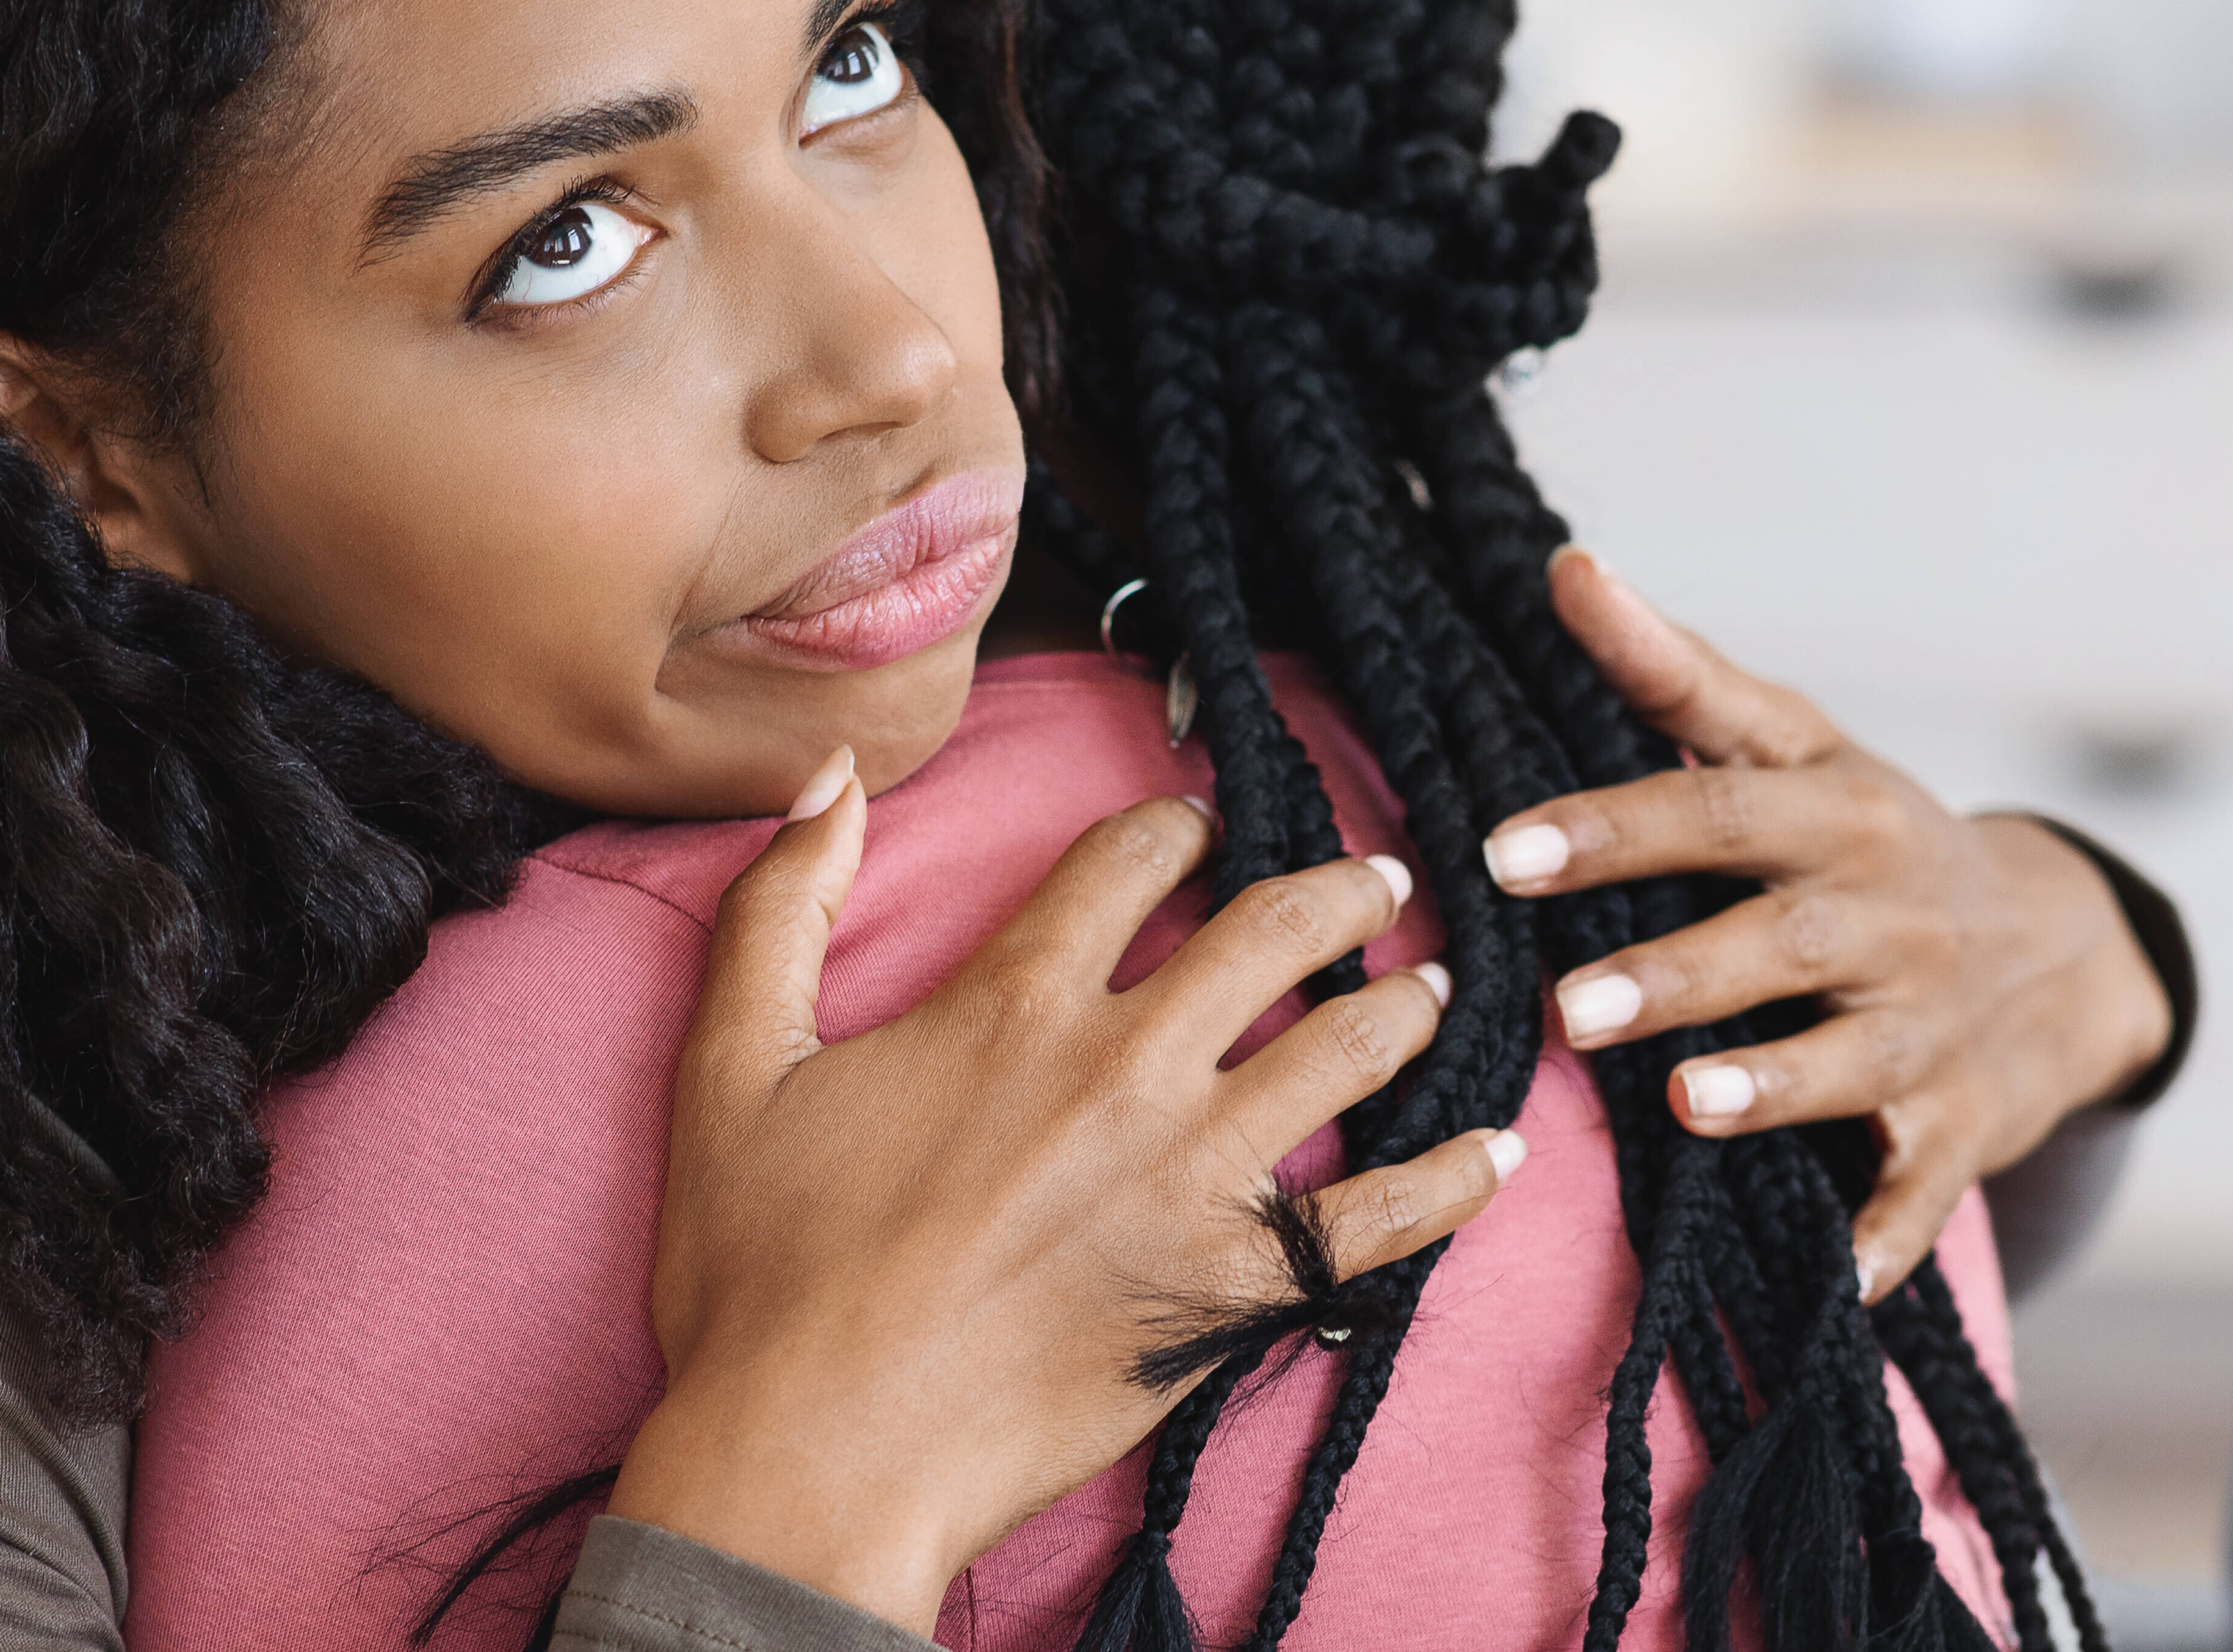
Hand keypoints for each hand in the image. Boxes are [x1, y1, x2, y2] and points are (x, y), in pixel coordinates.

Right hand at [610, 756, 1525, 1631]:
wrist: (814, 1451)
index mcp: (1011, 1002)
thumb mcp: (731, 1064)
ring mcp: (1193, 1177)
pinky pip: (1384, 1218)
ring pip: (1346, 1050)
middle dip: (1335, 890)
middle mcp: (1124, 1067)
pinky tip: (1501, 1151)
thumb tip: (829, 780)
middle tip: (1377, 881)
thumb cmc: (759, 1273)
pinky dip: (1456, 1181)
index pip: (1128, 860)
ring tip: (1433, 985)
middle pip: (1269, 934)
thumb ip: (781, 908)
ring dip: (1404, 1005)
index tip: (1202, 823)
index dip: (1174, 825)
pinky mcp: (1234, 1286)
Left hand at [1480, 551, 2169, 1302]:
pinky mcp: (1961, 1129)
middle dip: (1678, 975)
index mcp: (1840, 818)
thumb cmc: (1870, 835)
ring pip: (1852, 1062)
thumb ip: (1671, 674)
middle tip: (1568, 1005)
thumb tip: (1564, 568)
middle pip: (1780, 944)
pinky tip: (1834, 1278)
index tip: (1505, 850)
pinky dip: (1885, 1236)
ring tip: (1686, 1100)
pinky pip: (1921, 1190)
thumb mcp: (1792, 744)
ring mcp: (1932, 1031)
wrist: (2064, 942)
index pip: (1716, 814)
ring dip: (1773, 1087)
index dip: (1612, 829)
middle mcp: (1892, 921)